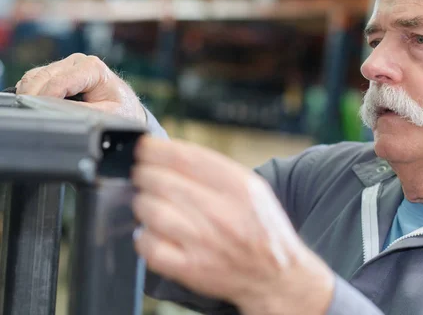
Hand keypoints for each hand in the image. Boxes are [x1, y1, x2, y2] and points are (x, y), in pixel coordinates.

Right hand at [16, 53, 145, 123]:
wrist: (126, 107)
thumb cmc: (121, 110)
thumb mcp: (108, 114)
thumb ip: (84, 112)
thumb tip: (58, 111)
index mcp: (93, 68)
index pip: (60, 81)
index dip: (46, 97)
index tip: (37, 112)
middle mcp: (78, 61)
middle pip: (43, 76)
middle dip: (32, 96)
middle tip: (28, 116)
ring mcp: (67, 65)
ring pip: (36, 76)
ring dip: (29, 93)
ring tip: (30, 112)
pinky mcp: (58, 72)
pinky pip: (35, 79)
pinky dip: (30, 91)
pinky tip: (33, 105)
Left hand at [132, 136, 334, 314]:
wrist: (276, 276)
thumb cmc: (263, 229)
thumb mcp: (254, 188)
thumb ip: (216, 169)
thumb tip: (170, 152)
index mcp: (239, 187)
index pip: (185, 157)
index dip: (156, 149)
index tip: (145, 148)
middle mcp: (221, 212)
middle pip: (161, 180)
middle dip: (146, 174)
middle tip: (145, 176)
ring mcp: (203, 242)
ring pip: (150, 209)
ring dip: (144, 203)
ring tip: (152, 203)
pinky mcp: (189, 268)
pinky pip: (148, 244)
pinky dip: (144, 235)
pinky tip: (155, 231)